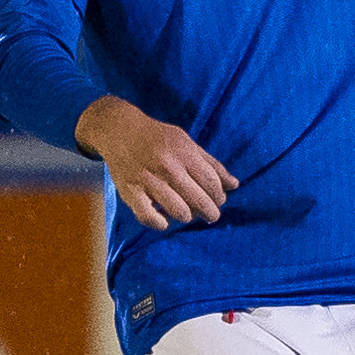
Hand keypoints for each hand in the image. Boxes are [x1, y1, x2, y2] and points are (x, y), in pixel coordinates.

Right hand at [75, 95, 237, 231]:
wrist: (119, 131)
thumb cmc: (158, 138)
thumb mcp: (187, 143)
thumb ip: (211, 164)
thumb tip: (234, 185)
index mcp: (184, 153)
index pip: (211, 183)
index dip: (220, 196)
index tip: (219, 201)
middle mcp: (168, 168)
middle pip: (199, 200)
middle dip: (210, 212)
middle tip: (211, 215)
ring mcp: (148, 181)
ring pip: (178, 211)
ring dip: (188, 217)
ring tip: (188, 213)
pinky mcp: (130, 192)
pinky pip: (149, 217)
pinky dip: (160, 224)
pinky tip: (165, 220)